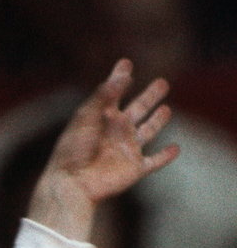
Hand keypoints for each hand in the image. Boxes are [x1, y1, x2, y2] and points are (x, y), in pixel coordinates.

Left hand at [27, 59, 179, 241]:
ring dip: (158, 121)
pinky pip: (154, 162)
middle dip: (150, 96)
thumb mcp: (86, 117)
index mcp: (102, 117)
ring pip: (148, 132)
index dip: (120, 79)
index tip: (125, 63)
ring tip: (166, 109)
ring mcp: (127, 150)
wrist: (73, 183)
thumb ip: (104, 96)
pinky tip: (175, 148)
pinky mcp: (135, 169)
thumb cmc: (74, 150)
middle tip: (162, 82)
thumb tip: (123, 76)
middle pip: (138, 109)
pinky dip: (165, 156)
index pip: (114, 93)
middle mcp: (116, 131)